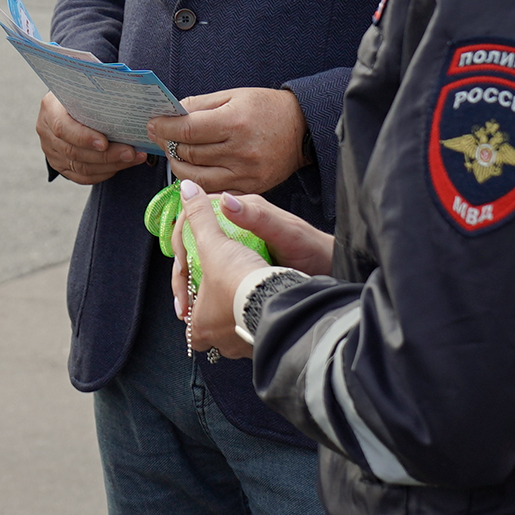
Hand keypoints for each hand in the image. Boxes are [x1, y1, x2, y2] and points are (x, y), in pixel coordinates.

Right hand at [37, 91, 145, 184]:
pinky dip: (103, 174)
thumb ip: (97, 97)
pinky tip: (120, 166)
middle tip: (130, 152)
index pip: (63, 128)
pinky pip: (81, 177)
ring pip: (80, 167)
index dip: (83, 138)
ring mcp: (51, 151)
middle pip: (74, 151)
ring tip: (132, 158)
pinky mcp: (59, 165)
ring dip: (110, 165)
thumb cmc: (81, 94)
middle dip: (106, 155)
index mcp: (51, 109)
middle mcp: (46, 132)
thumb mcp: (84, 89)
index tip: (105, 142)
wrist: (68, 104)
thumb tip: (126, 99)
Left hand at [147, 87, 307, 195]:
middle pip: (189, 154)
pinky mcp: (250, 188)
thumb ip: (199, 104)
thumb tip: (169, 113)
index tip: (153, 124)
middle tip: (160, 137)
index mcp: (235, 122)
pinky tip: (191, 169)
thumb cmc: (266, 108)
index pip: (187, 129)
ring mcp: (246, 173)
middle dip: (168, 145)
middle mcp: (240, 151)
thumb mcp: (233, 95)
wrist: (303, 129)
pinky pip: (214, 189)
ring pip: (197, 177)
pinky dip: (197, 181)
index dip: (164, 127)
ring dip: (178, 166)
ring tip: (174, 153)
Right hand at [167, 191, 337, 355]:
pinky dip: (205, 295)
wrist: (333, 269)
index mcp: (242, 211)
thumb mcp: (287, 233)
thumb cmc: (315, 250)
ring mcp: (239, 248)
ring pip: (201, 264)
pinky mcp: (242, 266)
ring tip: (188, 313)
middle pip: (194, 244)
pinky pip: (214, 278)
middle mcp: (236, 226)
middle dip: (182, 272)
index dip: (182, 240)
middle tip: (182, 302)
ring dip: (190, 288)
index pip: (197, 216)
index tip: (181, 267)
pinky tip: (204, 312)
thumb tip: (224, 201)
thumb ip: (257, 216)